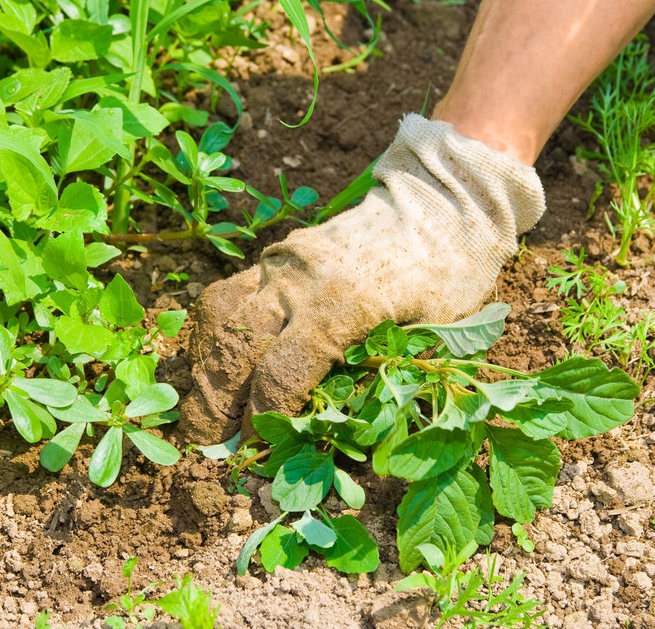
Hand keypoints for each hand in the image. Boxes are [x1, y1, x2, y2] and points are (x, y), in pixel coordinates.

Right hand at [178, 114, 544, 444]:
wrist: (442, 201)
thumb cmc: (450, 274)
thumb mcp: (437, 334)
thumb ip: (387, 379)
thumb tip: (340, 434)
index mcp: (344, 305)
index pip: (281, 374)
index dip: (262, 421)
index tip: (256, 453)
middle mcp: (301, 280)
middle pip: (235, 348)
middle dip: (214, 404)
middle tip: (211, 444)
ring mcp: (282, 262)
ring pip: (219, 318)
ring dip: (204, 368)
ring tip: (206, 407)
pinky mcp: (276, 254)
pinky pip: (228, 294)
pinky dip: (214, 333)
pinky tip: (217, 362)